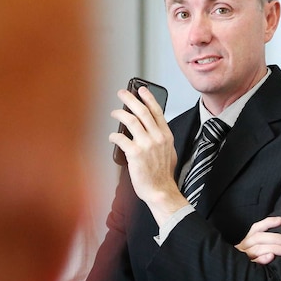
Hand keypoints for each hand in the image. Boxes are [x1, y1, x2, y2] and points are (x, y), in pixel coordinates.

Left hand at [108, 87, 186, 223]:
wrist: (160, 190)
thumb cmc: (162, 174)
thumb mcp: (169, 151)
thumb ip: (161, 138)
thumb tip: (152, 129)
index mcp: (166, 135)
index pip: (157, 111)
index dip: (148, 98)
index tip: (141, 89)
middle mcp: (157, 137)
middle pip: (142, 111)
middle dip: (130, 99)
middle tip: (122, 93)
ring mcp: (146, 144)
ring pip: (131, 120)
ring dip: (120, 114)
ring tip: (114, 112)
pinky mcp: (135, 153)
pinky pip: (121, 138)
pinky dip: (114, 135)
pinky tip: (112, 136)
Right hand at [235, 216, 280, 264]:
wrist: (234, 270)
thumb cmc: (249, 254)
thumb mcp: (253, 243)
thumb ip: (264, 237)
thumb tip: (280, 225)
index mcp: (246, 238)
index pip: (256, 227)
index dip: (268, 223)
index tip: (280, 220)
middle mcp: (245, 245)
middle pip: (258, 238)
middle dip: (275, 238)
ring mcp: (245, 255)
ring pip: (258, 249)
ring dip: (273, 248)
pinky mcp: (247, 265)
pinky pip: (254, 261)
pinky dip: (263, 258)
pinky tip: (271, 256)